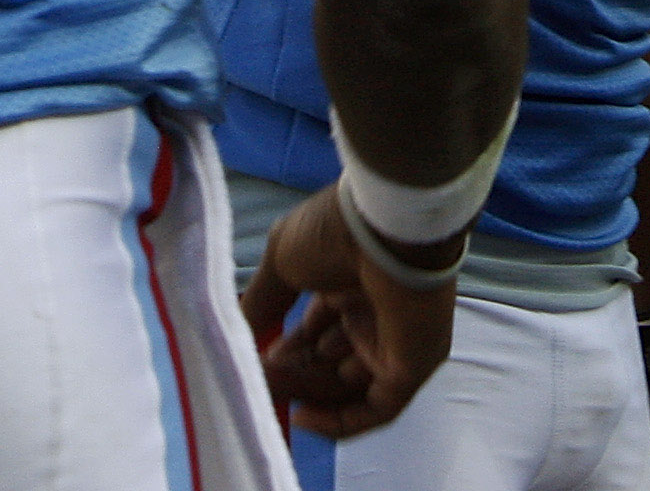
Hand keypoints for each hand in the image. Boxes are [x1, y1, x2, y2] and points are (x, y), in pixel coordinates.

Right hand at [239, 185, 461, 437]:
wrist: (385, 228)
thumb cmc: (334, 233)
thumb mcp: (282, 261)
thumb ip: (262, 301)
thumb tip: (236, 332)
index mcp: (351, 281)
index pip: (319, 328)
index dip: (290, 347)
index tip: (259, 358)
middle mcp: (375, 310)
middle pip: (331, 358)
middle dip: (294, 372)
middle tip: (260, 380)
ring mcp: (396, 339)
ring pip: (349, 384)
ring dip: (307, 392)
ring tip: (271, 390)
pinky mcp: (412, 366)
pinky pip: (378, 408)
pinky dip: (340, 421)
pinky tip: (303, 417)